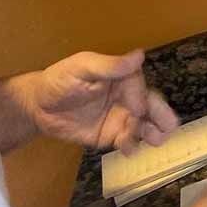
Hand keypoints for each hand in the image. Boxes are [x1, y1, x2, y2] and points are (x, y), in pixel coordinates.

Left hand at [25, 50, 179, 153]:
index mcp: (122, 78)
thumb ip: (110, 66)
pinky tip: (129, 151)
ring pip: (143, 124)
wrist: (37, 107)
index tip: (137, 109)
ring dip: (152, 132)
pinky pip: (126, 141)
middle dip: (162, 116)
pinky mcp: (110, 135)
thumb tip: (140, 55)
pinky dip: (131, 146)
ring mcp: (120, 117)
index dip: (140, 98)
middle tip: (169, 126)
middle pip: (150, 105)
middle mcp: (126, 97)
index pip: (139, 87)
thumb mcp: (82, 67)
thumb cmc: (59, 81)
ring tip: (157, 140)